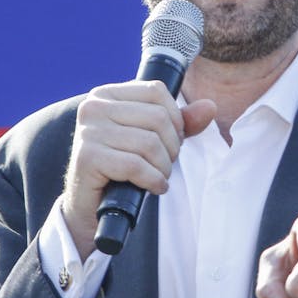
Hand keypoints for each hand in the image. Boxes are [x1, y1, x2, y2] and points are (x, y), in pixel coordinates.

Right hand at [61, 80, 215, 258]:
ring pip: (149, 143)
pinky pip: (135, 165)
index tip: (171, 141)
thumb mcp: (152, 139)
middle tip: (165, 164)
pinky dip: (153, 180)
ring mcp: (88, 132)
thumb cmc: (121, 168)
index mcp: (106, 95)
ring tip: (158, 177)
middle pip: (157, 117)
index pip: (156, 91)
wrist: (90, 206)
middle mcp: (93, 107)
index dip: (175, 119)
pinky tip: (153, 187)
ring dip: (163, 167)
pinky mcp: (87, 158)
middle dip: (171, 146)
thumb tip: (210, 107)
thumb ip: (180, 122)